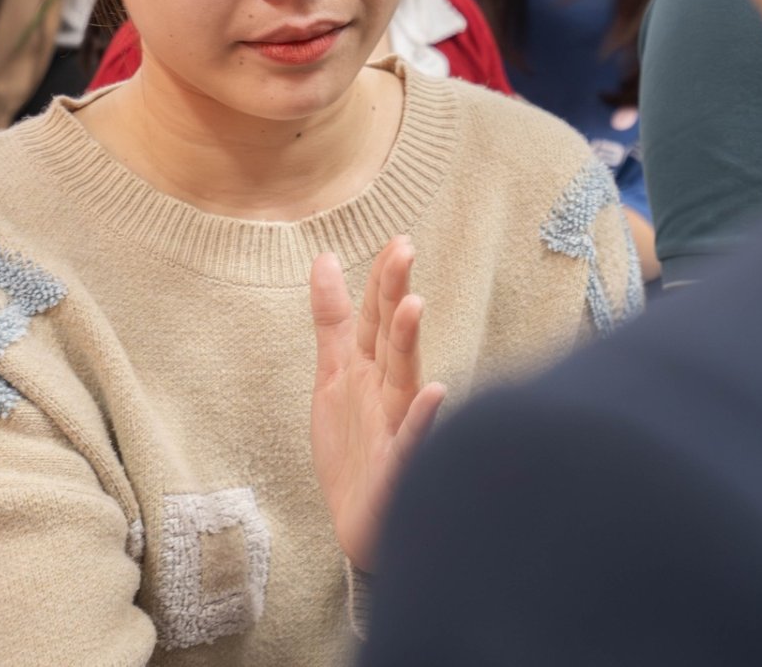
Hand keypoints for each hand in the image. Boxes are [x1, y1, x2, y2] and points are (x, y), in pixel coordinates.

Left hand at [308, 238, 447, 571]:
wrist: (361, 521)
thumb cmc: (353, 446)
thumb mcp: (334, 372)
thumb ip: (333, 317)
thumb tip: (324, 258)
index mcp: (369, 368)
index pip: (374, 316)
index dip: (380, 279)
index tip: (396, 239)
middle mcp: (386, 390)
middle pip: (389, 335)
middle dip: (394, 293)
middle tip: (403, 249)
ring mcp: (394, 425)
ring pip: (403, 378)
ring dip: (408, 343)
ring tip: (414, 306)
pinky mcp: (397, 464)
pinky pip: (412, 437)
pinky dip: (424, 416)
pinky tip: (436, 391)